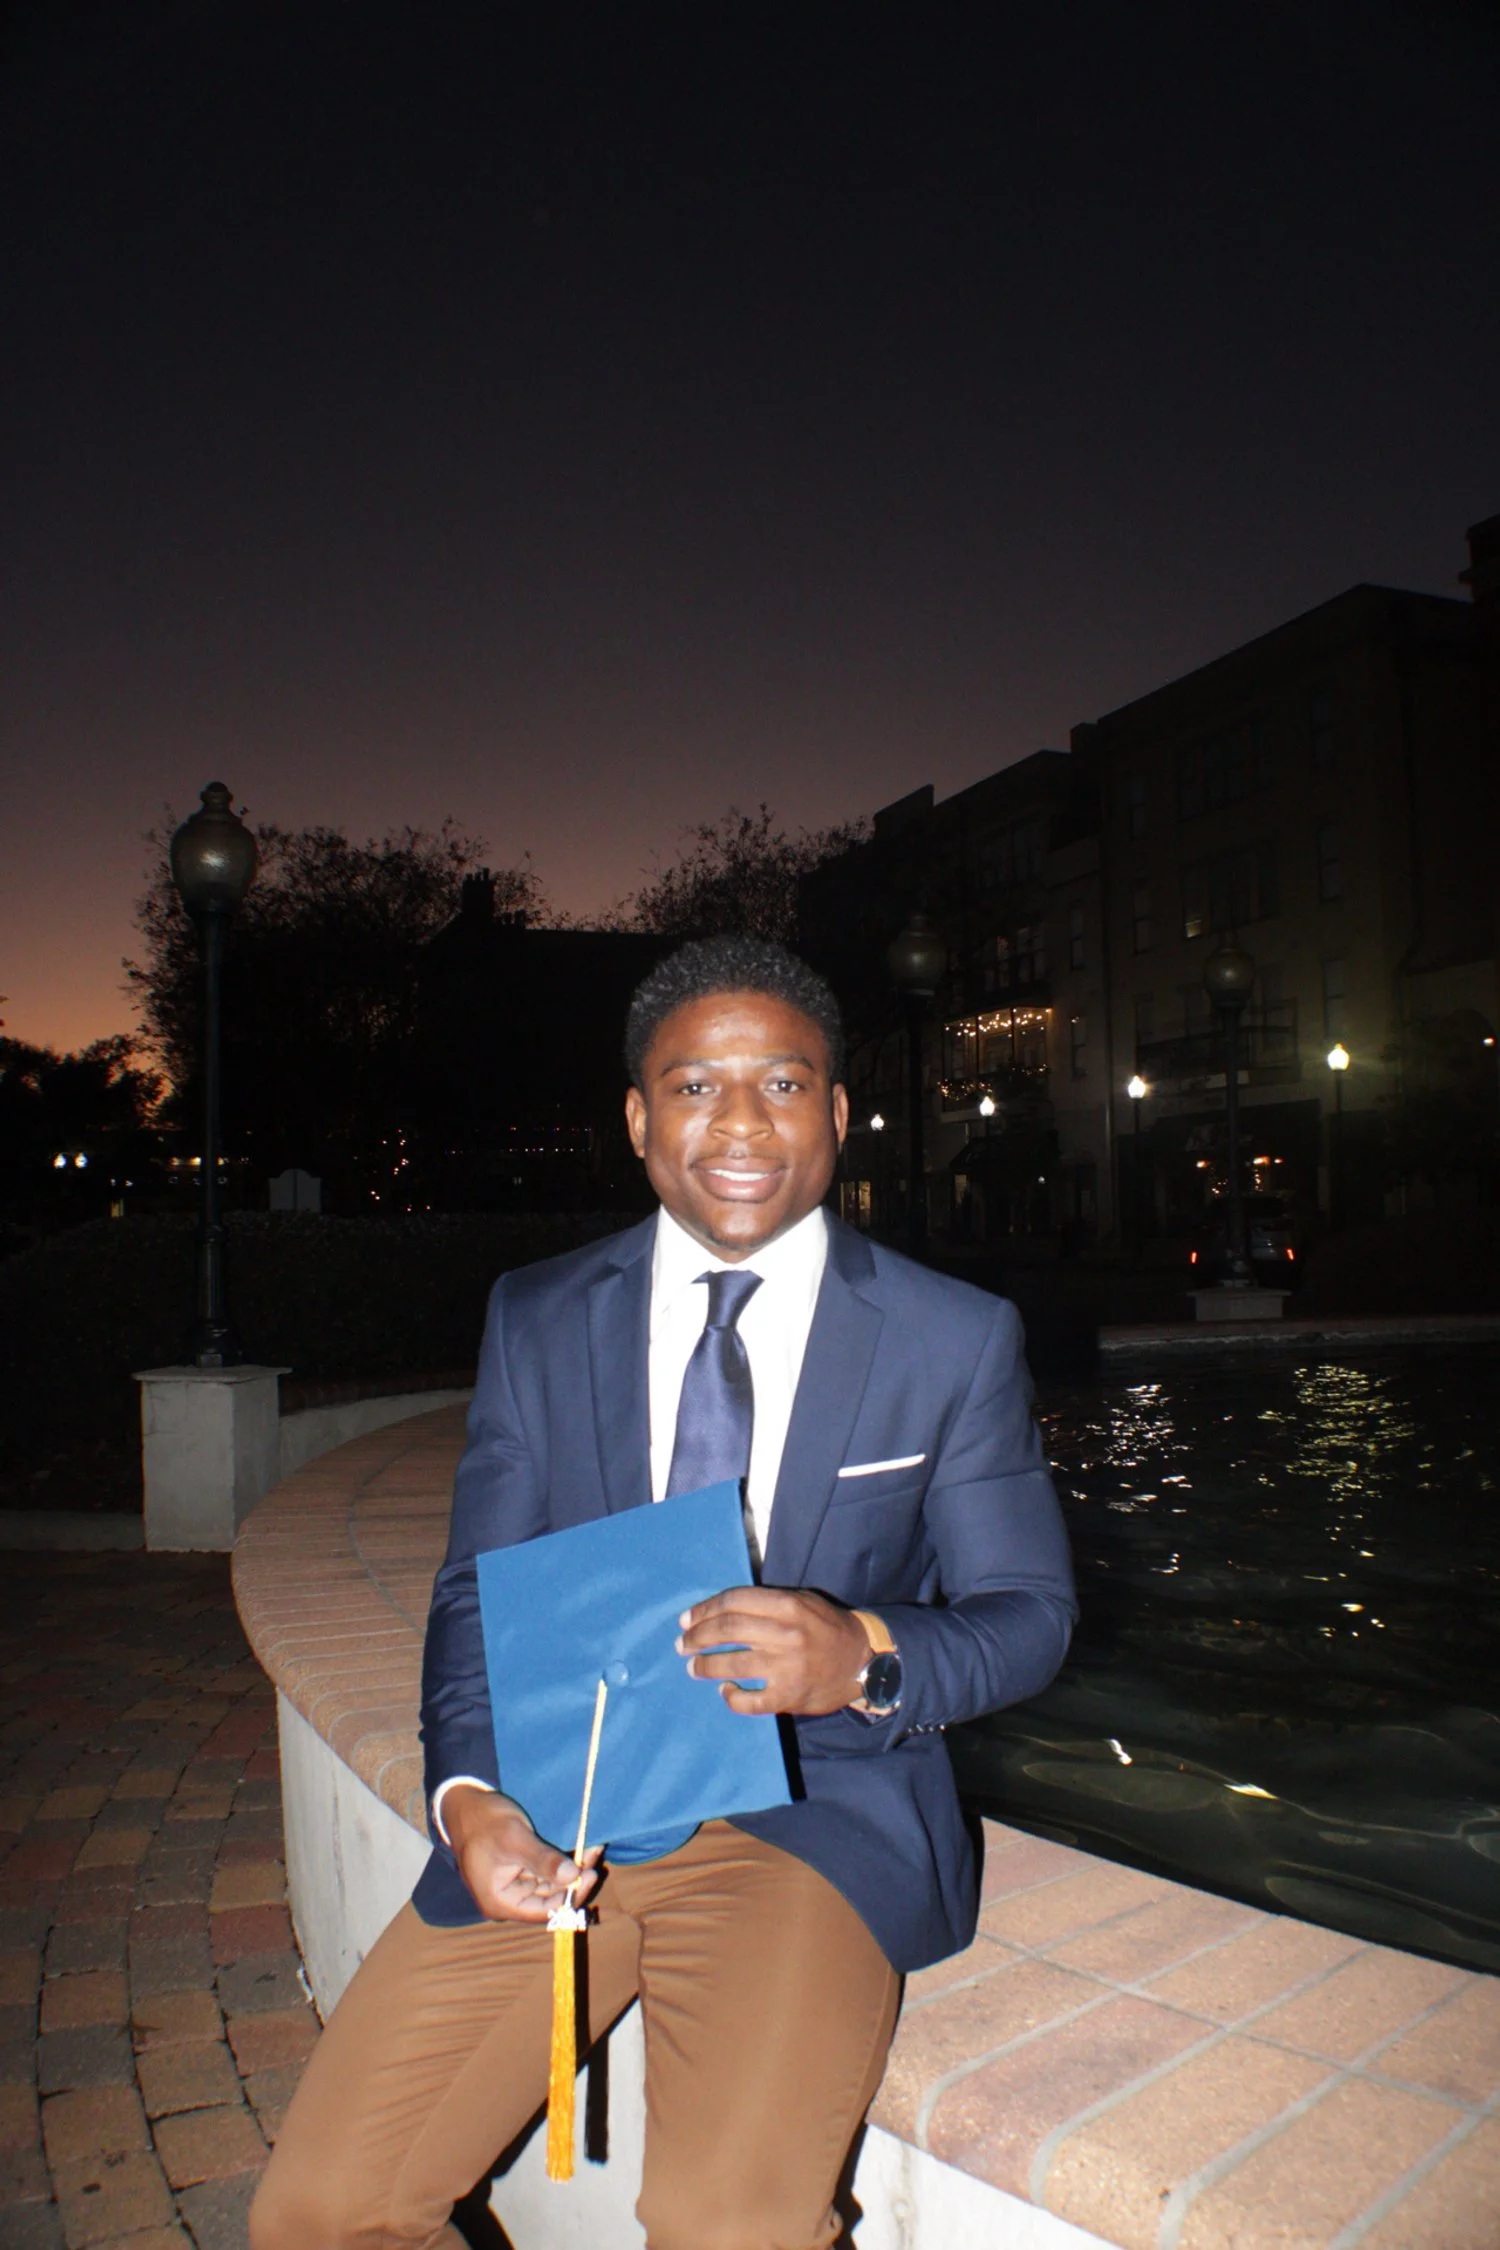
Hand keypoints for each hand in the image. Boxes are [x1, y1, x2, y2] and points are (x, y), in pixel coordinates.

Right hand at [442, 1785, 602, 1923]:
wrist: (464, 1803)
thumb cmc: (484, 1821)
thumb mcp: (514, 1839)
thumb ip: (542, 1859)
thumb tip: (573, 1876)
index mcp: (501, 1903)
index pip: (544, 1911)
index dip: (570, 1896)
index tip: (590, 1874)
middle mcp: (509, 1900)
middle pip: (550, 1898)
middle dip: (574, 1878)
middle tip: (594, 1854)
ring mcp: (514, 1885)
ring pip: (550, 1883)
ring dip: (571, 1868)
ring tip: (591, 1847)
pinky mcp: (519, 1870)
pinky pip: (545, 1871)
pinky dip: (561, 1861)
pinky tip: (579, 1846)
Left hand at [677, 1586, 871, 1716]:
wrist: (864, 1660)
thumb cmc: (827, 1627)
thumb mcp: (802, 1602)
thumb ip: (766, 1603)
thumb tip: (719, 1611)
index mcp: (787, 1605)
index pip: (733, 1602)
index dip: (704, 1610)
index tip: (686, 1620)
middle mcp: (785, 1634)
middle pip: (727, 1631)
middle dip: (697, 1638)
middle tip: (682, 1645)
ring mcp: (787, 1667)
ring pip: (733, 1664)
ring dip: (705, 1666)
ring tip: (694, 1668)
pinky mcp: (789, 1696)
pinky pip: (751, 1701)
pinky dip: (732, 1697)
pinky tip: (726, 1691)